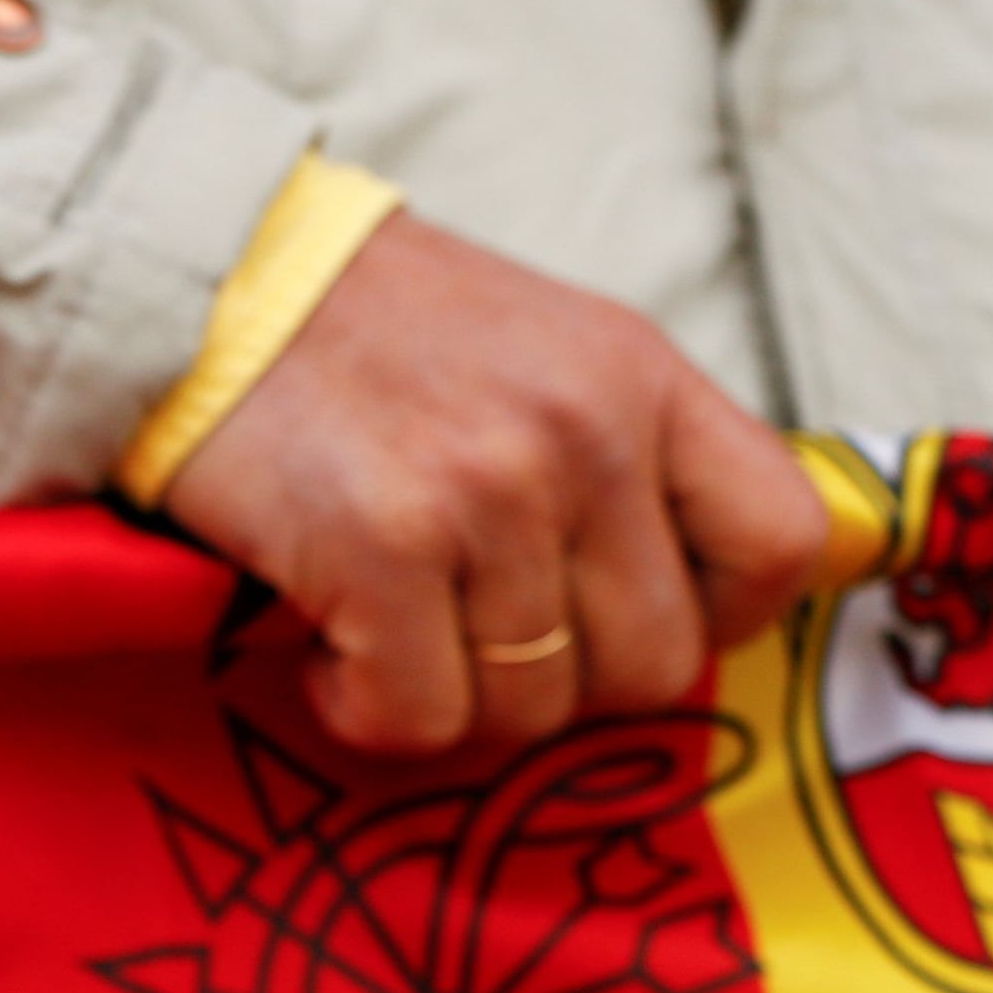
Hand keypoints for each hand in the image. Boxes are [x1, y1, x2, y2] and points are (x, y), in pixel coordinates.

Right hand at [161, 213, 828, 754]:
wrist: (209, 275)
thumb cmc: (375, 336)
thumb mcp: (550, 355)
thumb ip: (630, 459)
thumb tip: (688, 606)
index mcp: (645, 378)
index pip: (783, 542)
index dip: (720, 617)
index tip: (628, 612)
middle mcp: (586, 433)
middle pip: (652, 666)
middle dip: (564, 681)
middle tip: (478, 631)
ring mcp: (488, 492)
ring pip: (532, 708)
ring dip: (451, 694)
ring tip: (389, 619)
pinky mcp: (382, 547)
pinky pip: (421, 717)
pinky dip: (365, 707)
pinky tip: (330, 645)